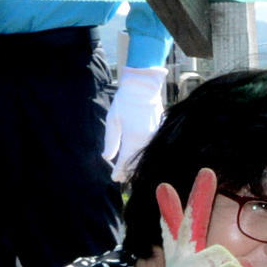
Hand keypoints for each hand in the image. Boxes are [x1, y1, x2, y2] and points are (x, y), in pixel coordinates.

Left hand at [105, 65, 168, 179]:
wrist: (143, 88)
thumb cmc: (124, 102)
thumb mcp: (113, 121)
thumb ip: (111, 141)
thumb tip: (107, 157)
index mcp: (132, 138)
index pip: (125, 162)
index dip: (119, 172)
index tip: (114, 178)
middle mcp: (145, 140)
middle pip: (137, 163)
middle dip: (128, 172)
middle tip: (121, 178)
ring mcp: (154, 137)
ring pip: (145, 158)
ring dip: (137, 166)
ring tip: (129, 172)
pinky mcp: (159, 133)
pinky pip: (151, 150)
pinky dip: (144, 157)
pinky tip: (139, 160)